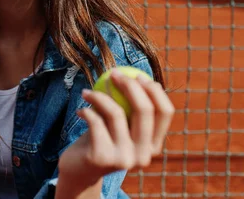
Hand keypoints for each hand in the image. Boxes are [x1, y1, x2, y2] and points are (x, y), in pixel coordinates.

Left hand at [57, 70, 173, 189]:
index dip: (154, 90)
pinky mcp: (103, 158)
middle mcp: (143, 155)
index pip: (165, 112)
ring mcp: (124, 158)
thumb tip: (136, 73)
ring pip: (116, 113)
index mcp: (153, 145)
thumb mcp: (119, 123)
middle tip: (113, 74)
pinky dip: (86, 110)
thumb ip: (130, 107)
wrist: (78, 169)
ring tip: (86, 92)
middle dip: (129, 85)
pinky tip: (80, 111)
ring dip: (99, 95)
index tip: (136, 75)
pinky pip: (96, 121)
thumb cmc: (101, 139)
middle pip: (145, 110)